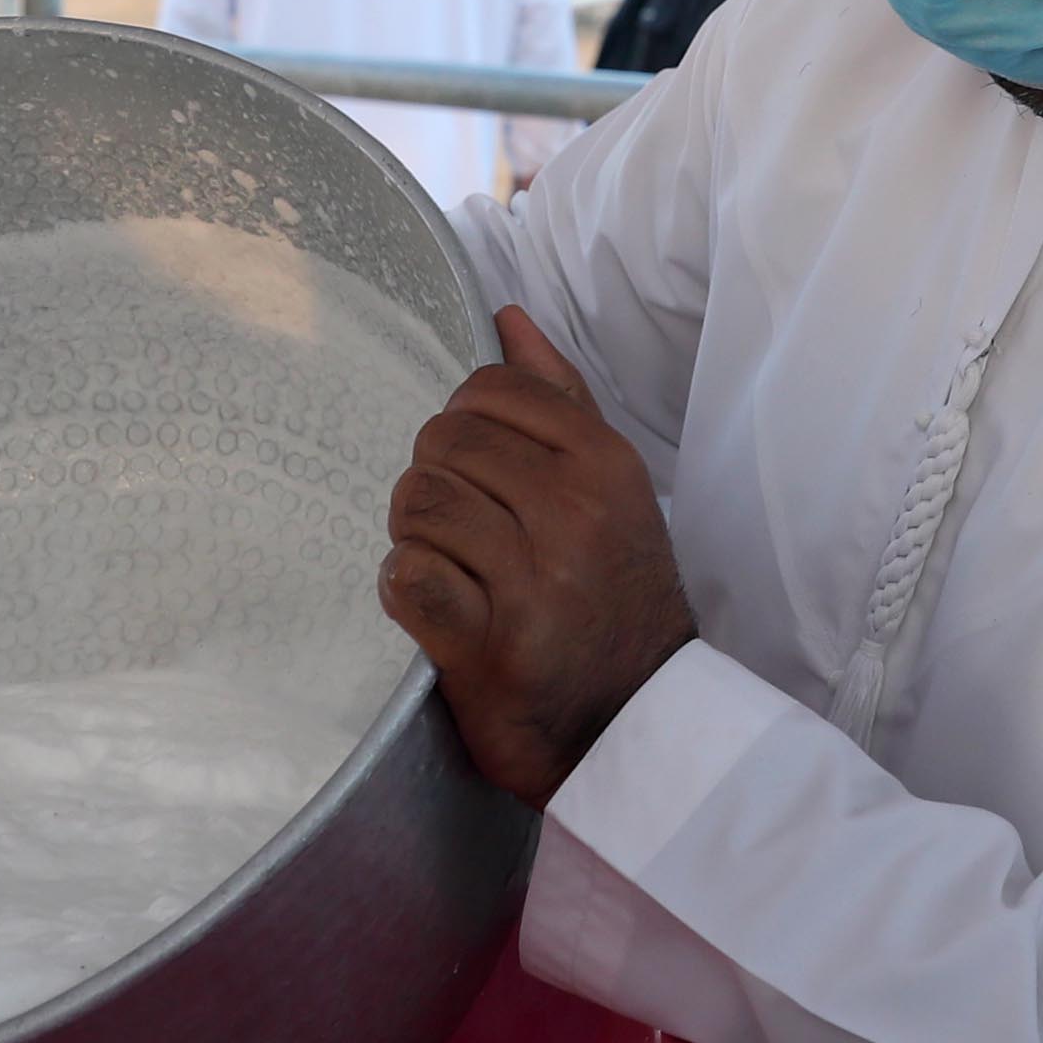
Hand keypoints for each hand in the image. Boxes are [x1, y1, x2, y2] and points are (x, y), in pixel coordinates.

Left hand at [377, 306, 694, 805]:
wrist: (637, 724)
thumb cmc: (613, 598)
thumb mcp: (609, 489)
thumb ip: (559, 400)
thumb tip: (509, 318)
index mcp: (603, 464)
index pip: (487, 391)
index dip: (462, 424)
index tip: (479, 472)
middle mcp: (574, 513)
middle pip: (441, 442)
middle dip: (433, 480)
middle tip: (459, 528)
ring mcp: (535, 581)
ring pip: (419, 504)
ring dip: (415, 535)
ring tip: (448, 565)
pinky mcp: (491, 646)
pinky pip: (408, 577)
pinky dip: (405, 588)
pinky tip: (434, 604)